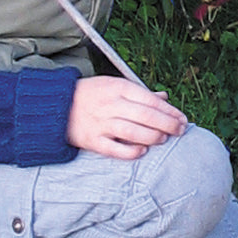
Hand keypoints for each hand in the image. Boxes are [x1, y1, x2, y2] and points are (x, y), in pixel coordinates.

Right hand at [66, 76, 186, 159]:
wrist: (56, 106)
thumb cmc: (91, 95)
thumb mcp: (114, 86)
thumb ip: (140, 93)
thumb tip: (164, 97)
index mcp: (118, 88)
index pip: (150, 100)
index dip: (170, 110)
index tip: (182, 118)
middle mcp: (110, 105)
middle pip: (146, 115)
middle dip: (168, 124)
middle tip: (180, 131)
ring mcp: (101, 123)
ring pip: (133, 131)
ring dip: (153, 136)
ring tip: (163, 139)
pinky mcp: (92, 140)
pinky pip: (114, 149)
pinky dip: (130, 151)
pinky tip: (142, 151)